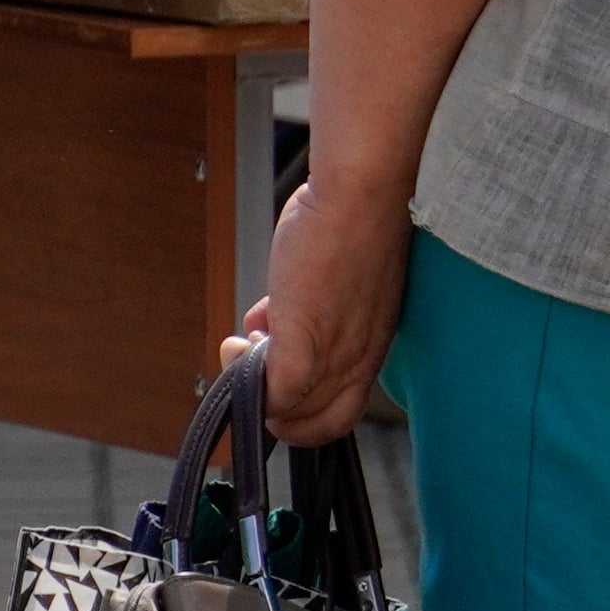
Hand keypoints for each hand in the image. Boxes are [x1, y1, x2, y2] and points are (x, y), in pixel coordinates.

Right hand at [242, 169, 411, 441]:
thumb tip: (268, 328)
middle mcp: (360, 358)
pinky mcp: (306, 334)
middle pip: (316, 420)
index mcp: (371, 347)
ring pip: (292, 410)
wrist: (363, 190)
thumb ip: (313, 313)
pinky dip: (249, 378)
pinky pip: (277, 389)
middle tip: (252, 365)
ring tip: (245, 341)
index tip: (278, 387)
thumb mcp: (342, 283)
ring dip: (256, 385)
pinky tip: (239, 342)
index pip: (339, 413)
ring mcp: (336, 351)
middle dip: (276, 404)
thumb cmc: (351, 223)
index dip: (304, 413)